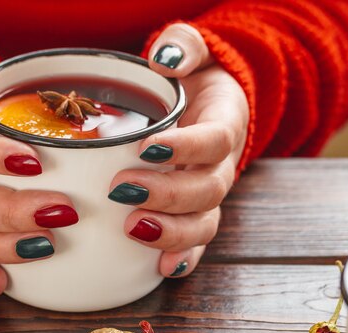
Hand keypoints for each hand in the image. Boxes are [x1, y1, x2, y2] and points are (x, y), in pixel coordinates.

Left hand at [109, 23, 247, 277]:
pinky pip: (194, 243)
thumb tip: (165, 59)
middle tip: (124, 189)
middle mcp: (219, 166)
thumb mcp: (191, 53)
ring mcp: (207, 195)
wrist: (202, 108)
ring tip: (134, 230)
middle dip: (167, 194)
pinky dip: (181, 258)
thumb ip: (184, 47)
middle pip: (206, 189)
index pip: (213, 140)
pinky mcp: (192, 215)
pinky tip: (160, 270)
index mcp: (223, 125)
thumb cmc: (190, 83)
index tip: (147, 147)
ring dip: (172, 233)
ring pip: (202, 222)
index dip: (186, 148)